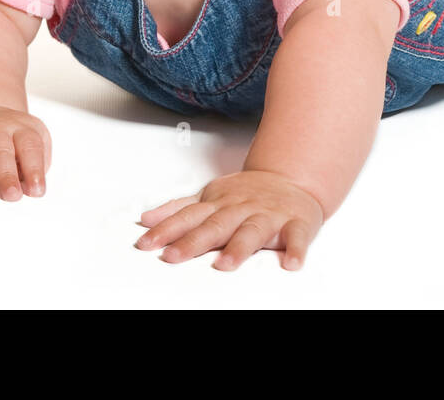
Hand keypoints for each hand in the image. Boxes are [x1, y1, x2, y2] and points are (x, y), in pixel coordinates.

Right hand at [0, 106, 50, 200]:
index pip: (29, 147)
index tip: (37, 191)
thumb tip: (30, 190)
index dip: (34, 168)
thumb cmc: (13, 140)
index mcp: (20, 129)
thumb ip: (33, 166)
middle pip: (0, 151)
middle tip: (13, 195)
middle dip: (6, 174)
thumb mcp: (31, 144)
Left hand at [135, 170, 324, 270]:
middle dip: (193, 241)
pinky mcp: (296, 223)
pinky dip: (296, 250)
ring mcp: (268, 215)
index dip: (166, 229)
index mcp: (219, 203)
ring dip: (239, 248)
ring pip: (252, 231)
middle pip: (215, 226)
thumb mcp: (209, 196)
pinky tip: (291, 264)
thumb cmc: (248, 193)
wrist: (292, 179)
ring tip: (225, 264)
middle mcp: (240, 208)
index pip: (188, 217)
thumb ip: (178, 209)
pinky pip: (297, 238)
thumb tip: (146, 220)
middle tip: (174, 256)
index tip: (147, 243)